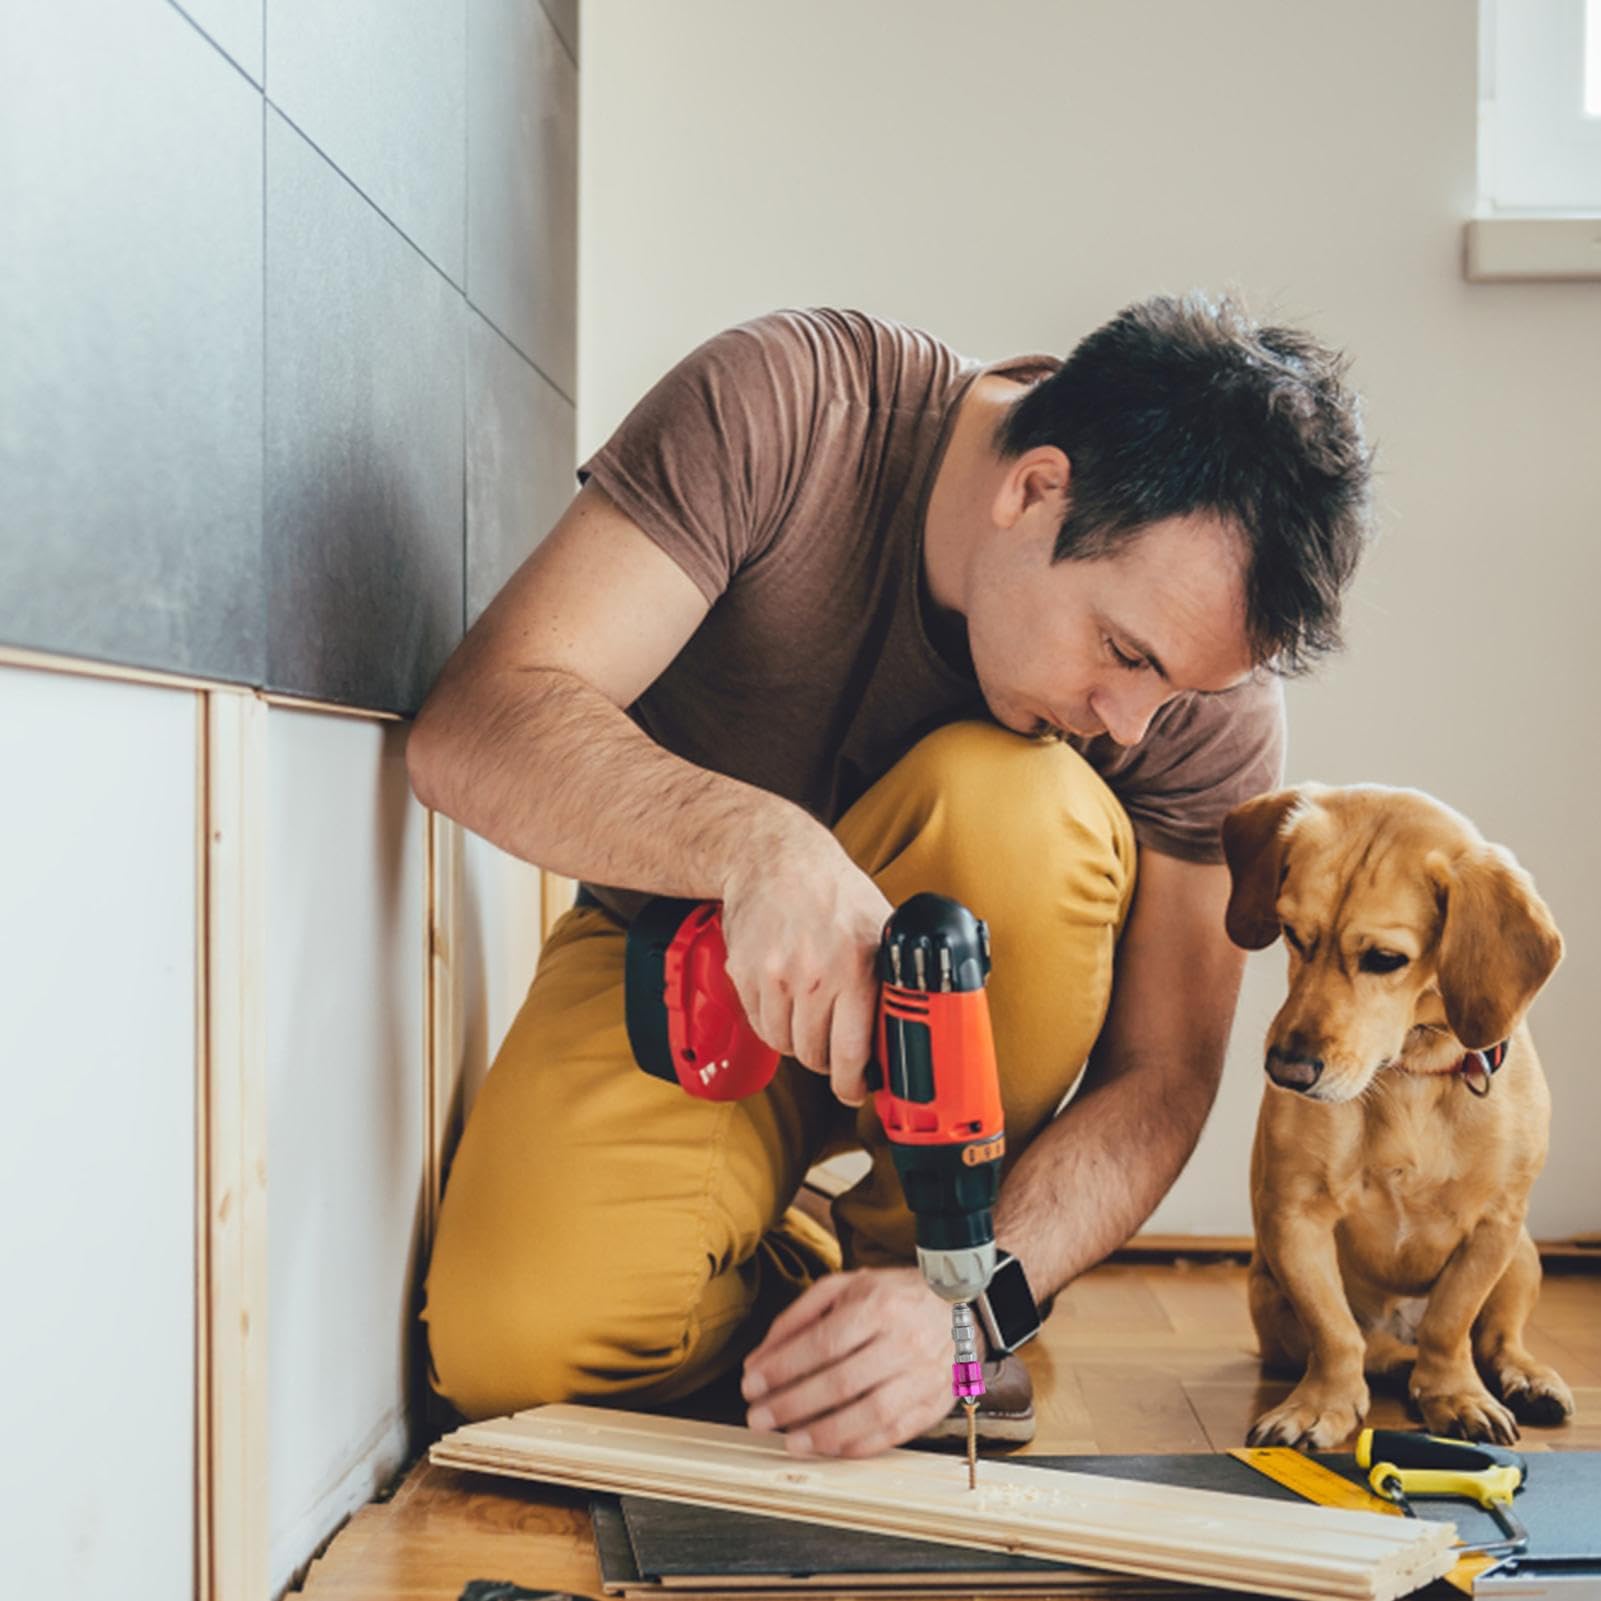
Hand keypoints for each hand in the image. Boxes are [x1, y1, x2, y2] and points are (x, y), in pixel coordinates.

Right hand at [719, 827, 891, 1104]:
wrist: (774, 858)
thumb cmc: (834, 892)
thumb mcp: (880, 925)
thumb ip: (893, 974)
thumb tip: (919, 1021)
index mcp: (855, 967)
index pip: (850, 1052)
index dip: (853, 1084)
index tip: (856, 1090)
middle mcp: (812, 975)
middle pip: (815, 1055)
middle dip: (828, 1061)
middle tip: (835, 1051)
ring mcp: (773, 976)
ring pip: (784, 1044)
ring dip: (798, 1041)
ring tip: (810, 1018)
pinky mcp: (744, 973)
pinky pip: (759, 1024)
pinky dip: (773, 1022)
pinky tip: (786, 1001)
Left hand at [740, 1267, 955, 1456]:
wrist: (957, 1307)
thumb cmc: (892, 1296)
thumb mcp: (845, 1287)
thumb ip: (800, 1317)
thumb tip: (761, 1358)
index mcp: (878, 1305)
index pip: (823, 1343)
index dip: (783, 1368)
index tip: (751, 1384)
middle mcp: (903, 1341)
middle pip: (841, 1382)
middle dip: (792, 1405)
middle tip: (759, 1418)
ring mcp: (922, 1376)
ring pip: (870, 1415)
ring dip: (824, 1434)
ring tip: (790, 1441)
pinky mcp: (934, 1404)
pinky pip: (894, 1434)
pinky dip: (858, 1446)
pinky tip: (829, 1448)